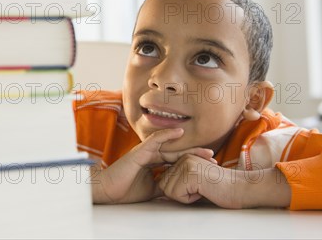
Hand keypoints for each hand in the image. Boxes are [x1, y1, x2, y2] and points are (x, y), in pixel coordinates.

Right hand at [91, 128, 215, 203]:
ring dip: (188, 147)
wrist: (109, 190)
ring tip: (205, 149)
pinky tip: (179, 131)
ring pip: (171, 146)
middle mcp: (151, 154)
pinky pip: (155, 140)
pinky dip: (166, 135)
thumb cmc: (126, 189)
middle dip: (195, 154)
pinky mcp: (139, 150)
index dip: (191, 161)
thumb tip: (177, 190)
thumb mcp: (151, 189)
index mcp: (153, 163)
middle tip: (213, 156)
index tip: (207, 164)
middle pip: (177, 152)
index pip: (176, 160)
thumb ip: (162, 185)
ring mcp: (145, 151)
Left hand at [158, 154, 291, 208]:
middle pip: (163, 185)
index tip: (196, 188)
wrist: (240, 188)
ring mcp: (186, 164)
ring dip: (184, 197)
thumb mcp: (196, 180)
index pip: (165, 179)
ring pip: (168, 191)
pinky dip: (189, 199)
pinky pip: (177, 195)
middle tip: (199, 190)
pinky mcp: (190, 174)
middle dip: (179, 194)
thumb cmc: (220, 188)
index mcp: (184, 158)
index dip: (178, 190)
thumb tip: (162, 188)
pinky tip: (203, 191)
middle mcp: (183, 158)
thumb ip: (180, 179)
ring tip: (202, 190)